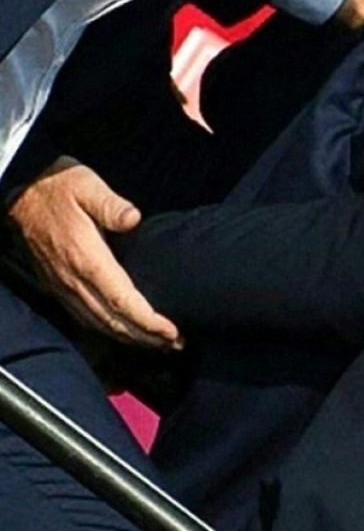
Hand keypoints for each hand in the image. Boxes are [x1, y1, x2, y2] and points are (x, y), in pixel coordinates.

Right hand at [7, 158, 179, 347]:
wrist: (20, 190)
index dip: (147, 320)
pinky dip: (108, 328)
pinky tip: (124, 331)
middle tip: (176, 344)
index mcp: (86, 259)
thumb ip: (111, 205)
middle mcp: (73, 279)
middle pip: (113, 320)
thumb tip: (133, 219)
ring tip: (158, 343)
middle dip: (146, 336)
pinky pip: (85, 316)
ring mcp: (63, 285)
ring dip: (129, 336)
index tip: (171, 332)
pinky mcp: (57, 285)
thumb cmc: (58, 186)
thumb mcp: (87, 186)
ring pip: (98, 322)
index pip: (121, 300)